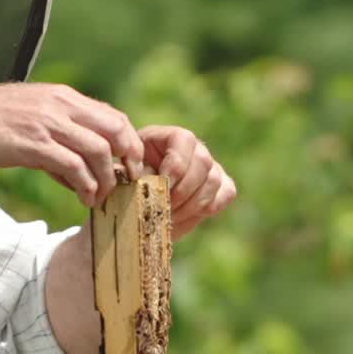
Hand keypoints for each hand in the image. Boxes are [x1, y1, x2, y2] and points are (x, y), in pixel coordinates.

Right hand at [0, 82, 144, 208]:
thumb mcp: (28, 121)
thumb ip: (56, 140)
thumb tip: (77, 173)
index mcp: (61, 97)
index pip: (113, 116)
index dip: (128, 143)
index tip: (127, 167)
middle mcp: (59, 105)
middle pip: (116, 129)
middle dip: (128, 159)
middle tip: (126, 184)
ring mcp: (46, 123)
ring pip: (99, 150)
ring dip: (107, 179)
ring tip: (101, 198)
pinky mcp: (31, 144)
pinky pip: (73, 166)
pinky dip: (86, 185)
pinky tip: (84, 197)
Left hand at [138, 124, 236, 239]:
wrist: (140, 209)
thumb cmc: (128, 189)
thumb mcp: (125, 178)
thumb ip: (137, 174)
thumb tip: (145, 178)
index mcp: (166, 137)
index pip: (183, 139)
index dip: (176, 165)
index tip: (161, 186)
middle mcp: (193, 147)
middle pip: (203, 161)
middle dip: (183, 190)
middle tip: (164, 208)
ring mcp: (209, 166)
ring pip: (214, 179)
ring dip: (192, 203)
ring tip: (170, 216)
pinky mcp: (220, 186)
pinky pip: (227, 193)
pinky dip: (210, 206)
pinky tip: (189, 214)